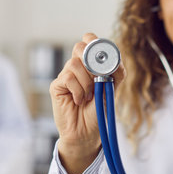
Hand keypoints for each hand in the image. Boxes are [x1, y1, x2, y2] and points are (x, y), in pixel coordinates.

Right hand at [50, 33, 125, 173]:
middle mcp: (78, 67)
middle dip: (91, 61)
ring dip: (86, 81)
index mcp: (91, 65)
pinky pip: (67, 78)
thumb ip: (115, 73)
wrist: (88, 132)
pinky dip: (78, 90)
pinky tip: (79, 100)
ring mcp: (66, 76)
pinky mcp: (57, 86)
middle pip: (79, 47)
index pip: (89, 41)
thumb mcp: (112, 89)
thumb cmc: (99, 111)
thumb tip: (115, 60)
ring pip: (74, 63)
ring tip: (89, 96)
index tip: (99, 48)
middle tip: (97, 78)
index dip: (93, 40)